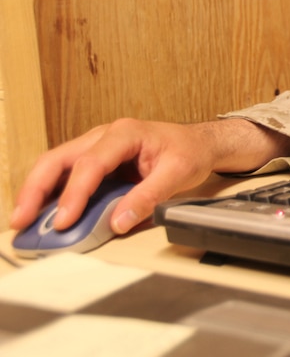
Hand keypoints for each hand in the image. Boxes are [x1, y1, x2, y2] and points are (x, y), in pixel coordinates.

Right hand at [10, 117, 289, 234]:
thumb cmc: (190, 152)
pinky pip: (66, 174)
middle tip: (22, 220)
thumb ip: (148, 197)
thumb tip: (119, 222)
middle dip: (36, 189)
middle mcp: (105, 136)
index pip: (91, 163)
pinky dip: (51, 193)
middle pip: (59, 158)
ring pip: (56, 164)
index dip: (75, 193)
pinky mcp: (95, 160)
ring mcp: (96, 146)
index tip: (64, 220)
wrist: (200, 142)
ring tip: (23, 220)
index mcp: (125, 134)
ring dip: (37, 192)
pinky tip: (42, 213)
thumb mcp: (178, 174)